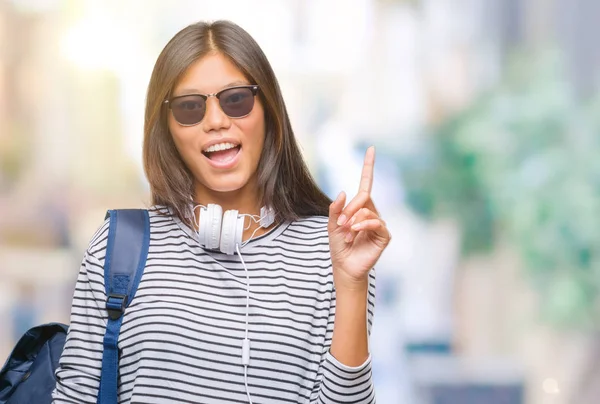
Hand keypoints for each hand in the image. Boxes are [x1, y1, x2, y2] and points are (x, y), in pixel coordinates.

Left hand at [328, 146, 390, 289]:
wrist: (344, 267)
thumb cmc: (339, 247)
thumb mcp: (332, 225)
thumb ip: (335, 209)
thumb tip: (343, 191)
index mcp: (360, 207)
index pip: (367, 183)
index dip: (368, 166)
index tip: (371, 149)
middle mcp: (371, 212)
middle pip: (363, 197)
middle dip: (349, 208)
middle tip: (340, 223)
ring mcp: (379, 223)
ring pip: (367, 210)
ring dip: (353, 220)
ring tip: (346, 232)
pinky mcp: (384, 235)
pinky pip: (376, 222)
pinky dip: (363, 224)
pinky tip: (355, 231)